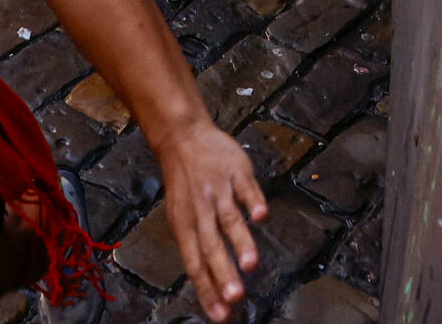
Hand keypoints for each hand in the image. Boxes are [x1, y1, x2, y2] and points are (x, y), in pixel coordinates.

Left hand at [156, 119, 267, 322]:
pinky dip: (252, 200)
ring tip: (250, 264)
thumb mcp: (181, 215)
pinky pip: (245, 186)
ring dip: (240, 241)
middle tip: (235, 296)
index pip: (194, 262)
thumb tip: (213, 292)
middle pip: (211, 244)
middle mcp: (200, 208)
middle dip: (223, 271)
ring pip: (228, 217)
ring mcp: (218, 188)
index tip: (221, 315)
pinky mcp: (235, 170)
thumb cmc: (185, 184)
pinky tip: (260, 215)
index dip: (207, 289)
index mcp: (185, 223)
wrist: (181, 134)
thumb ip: (199, 250)